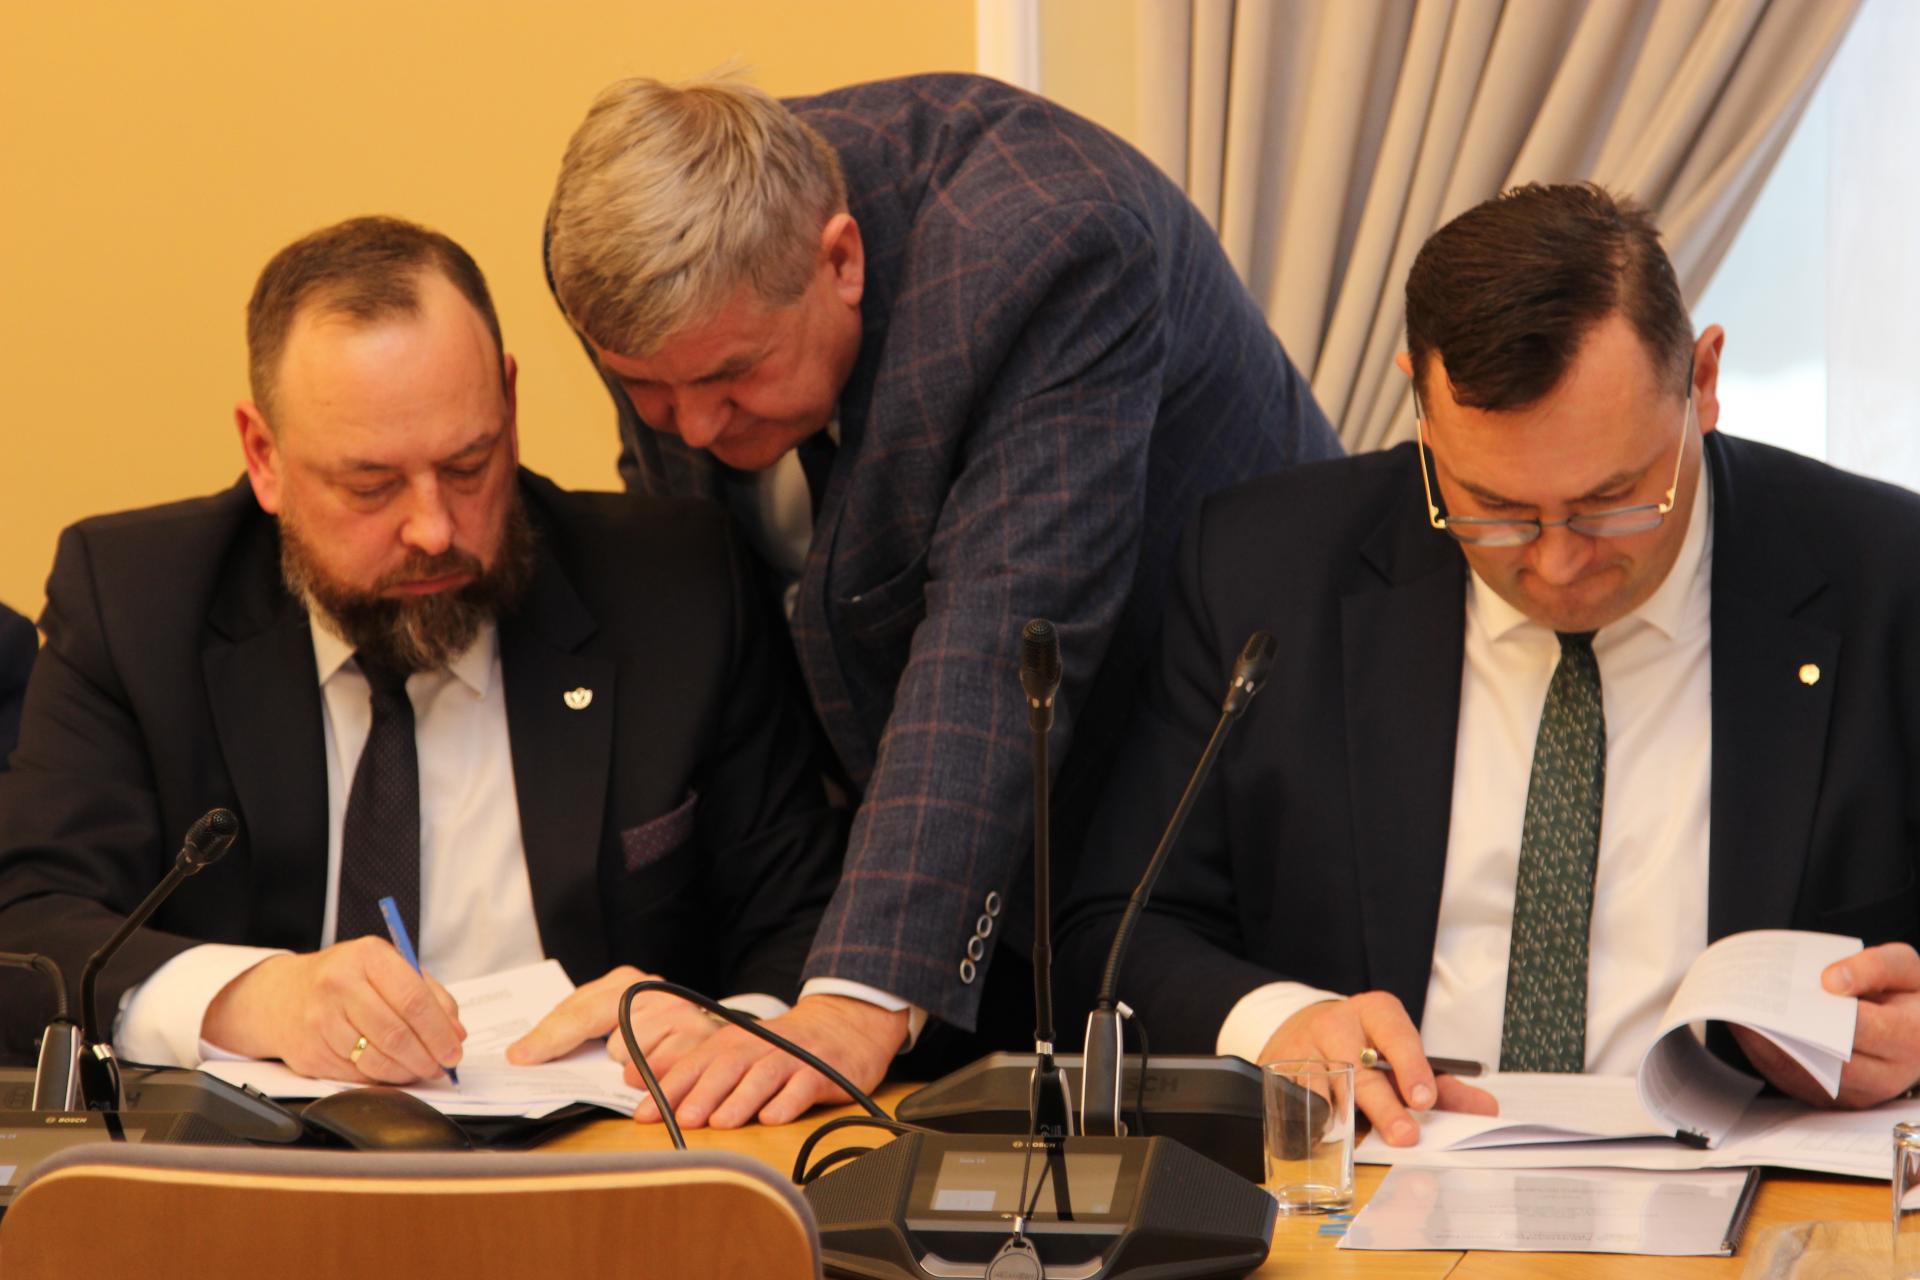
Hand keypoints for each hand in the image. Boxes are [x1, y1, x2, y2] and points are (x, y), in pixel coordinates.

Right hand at [201, 936, 464, 1083]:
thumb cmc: (347, 979)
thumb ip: (430, 995)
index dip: (439, 1031)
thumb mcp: (389, 968)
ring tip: (420, 1070)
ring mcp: (320, 1020)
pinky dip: (380, 1078)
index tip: (455, 1049)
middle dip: (427, 1057)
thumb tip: (456, 1033)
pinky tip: (390, 1071)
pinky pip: (356, 1074)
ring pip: (376, 1059)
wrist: (283, 995)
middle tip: (442, 1067)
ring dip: (406, 1072)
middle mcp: (339, 985)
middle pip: (396, 1034)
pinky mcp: (309, 1052)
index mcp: (368, 956)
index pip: (414, 999)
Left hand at [506, 966, 719, 1067]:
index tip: (521, 1059)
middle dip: (606, 1057)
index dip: (548, 1037)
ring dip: (631, 1068)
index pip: (579, 1009)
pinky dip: (652, 1079)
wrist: (717, 1037)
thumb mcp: (611, 1018)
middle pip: (608, 1040)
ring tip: (647, 1059)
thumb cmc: (652, 1029)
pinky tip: (659, 1070)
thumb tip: (519, 1055)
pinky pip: (657, 1072)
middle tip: (608, 1062)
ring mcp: (680, 1013)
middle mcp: (655, 990)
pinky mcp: (697, 1040)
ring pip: (631, 1057)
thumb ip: (571, 1027)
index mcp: (626, 979)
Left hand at [625, 993, 907, 1129]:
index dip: (669, 1088)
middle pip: (728, 1068)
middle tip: (684, 1119)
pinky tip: (772, 1118)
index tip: (644, 1114)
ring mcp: (793, 1058)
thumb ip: (690, 1067)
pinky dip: (787, 1102)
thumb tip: (633, 1076)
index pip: (696, 1063)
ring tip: (722, 1123)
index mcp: (734, 1042)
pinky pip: (804, 1087)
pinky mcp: (823, 1072)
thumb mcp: (737, 1050)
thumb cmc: (782, 1046)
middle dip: (703, 1093)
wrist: (845, 1024)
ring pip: (764, 1076)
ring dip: (741, 1099)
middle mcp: (760, 1047)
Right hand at [1260, 992, 1495, 1146]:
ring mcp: (1304, 1046)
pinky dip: (1311, 1121)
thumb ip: (1444, 1085)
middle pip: (1359, 1068)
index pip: (1395, 1034)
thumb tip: (1485, 1110)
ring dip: (1344, 1118)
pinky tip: (1323, 1135)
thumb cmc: (1364, 1047)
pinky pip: (1296, 1101)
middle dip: (1383, 1105)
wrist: (1304, 1028)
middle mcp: (1336, 1023)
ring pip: (1325, 1087)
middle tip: (1404, 1135)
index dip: (1411, 1066)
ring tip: (1358, 1140)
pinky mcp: (1278, 1068)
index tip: (1424, 1098)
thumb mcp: (1402, 1053)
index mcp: (1374, 1012)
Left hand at [1733, 942, 1919, 1107]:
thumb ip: (1874, 967)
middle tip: (1746, 1003)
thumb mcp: (1905, 967)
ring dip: (1765, 1045)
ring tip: (1738, 1012)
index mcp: (1910, 1038)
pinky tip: (1747, 1029)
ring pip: (1802, 1075)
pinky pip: (1793, 1082)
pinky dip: (1766, 1056)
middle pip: (1823, 1059)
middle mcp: (1889, 1075)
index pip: (1859, 1029)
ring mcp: (1861, 1094)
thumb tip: (1832, 981)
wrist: (1917, 1028)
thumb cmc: (1909, 996)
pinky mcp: (1837, 1099)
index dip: (1820, 1012)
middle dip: (1781, 1031)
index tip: (1785, 994)